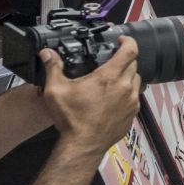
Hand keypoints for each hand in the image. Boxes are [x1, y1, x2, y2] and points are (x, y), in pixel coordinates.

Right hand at [40, 38, 142, 154]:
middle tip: (111, 60)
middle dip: (124, 59)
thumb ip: (53, 68)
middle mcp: (124, 87)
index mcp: (109, 77)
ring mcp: (131, 101)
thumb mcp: (56, 90)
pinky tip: (113, 97)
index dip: (127, 41)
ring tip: (111, 79)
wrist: (83, 144)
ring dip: (127, 76)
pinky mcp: (133, 114)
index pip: (129, 51)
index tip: (121, 39)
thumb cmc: (72, 120)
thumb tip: (47, 54)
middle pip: (133, 64)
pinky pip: (135, 97)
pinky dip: (127, 93)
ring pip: (136, 80)